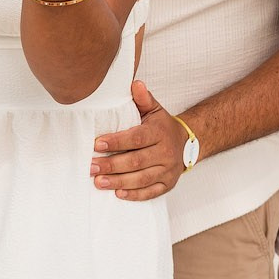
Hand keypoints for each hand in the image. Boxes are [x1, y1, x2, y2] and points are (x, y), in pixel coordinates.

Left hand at [90, 81, 188, 201]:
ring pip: (142, 179)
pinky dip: (135, 194)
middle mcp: (165, 153)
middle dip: (111, 165)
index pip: (136, 138)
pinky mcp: (168, 184)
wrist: (187, 144)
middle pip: (136, 161)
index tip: (97, 144)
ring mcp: (168, 170)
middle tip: (91, 166)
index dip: (116, 142)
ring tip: (98, 182)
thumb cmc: (162, 126)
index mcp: (159, 133)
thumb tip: (135, 83)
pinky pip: (151, 192)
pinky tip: (118, 194)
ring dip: (119, 182)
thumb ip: (143, 98)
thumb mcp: (155, 109)